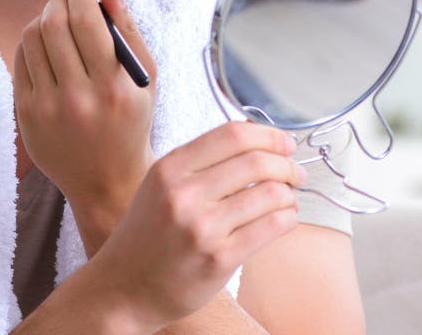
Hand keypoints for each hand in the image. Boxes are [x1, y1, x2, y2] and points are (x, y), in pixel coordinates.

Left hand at [13, 0, 156, 226]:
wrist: (106, 180)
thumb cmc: (131, 123)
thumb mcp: (145, 79)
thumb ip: (128, 29)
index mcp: (114, 88)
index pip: (88, 23)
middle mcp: (78, 99)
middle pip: (54, 25)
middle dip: (60, 0)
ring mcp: (47, 109)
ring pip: (32, 38)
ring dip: (44, 17)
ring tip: (58, 18)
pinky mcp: (26, 115)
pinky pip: (21, 61)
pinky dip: (32, 42)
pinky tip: (47, 44)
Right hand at [92, 121, 305, 330]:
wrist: (125, 285)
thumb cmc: (148, 232)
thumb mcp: (161, 184)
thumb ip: (200, 161)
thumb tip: (255, 138)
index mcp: (169, 167)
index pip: (231, 135)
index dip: (267, 135)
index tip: (284, 142)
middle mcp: (183, 193)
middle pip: (255, 162)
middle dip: (286, 165)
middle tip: (296, 173)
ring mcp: (201, 227)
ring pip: (268, 194)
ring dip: (290, 193)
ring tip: (289, 198)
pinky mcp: (218, 258)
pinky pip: (270, 227)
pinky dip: (287, 218)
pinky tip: (285, 218)